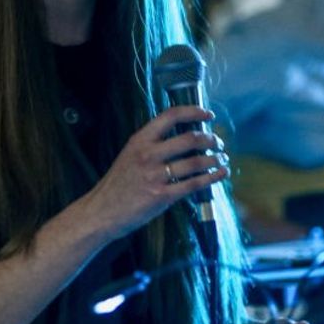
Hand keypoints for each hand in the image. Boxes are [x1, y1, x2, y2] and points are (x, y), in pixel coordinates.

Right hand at [81, 106, 229, 241]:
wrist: (101, 211)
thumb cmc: (118, 184)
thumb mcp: (130, 155)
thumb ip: (152, 144)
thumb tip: (184, 137)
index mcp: (139, 140)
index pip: (171, 116)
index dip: (194, 112)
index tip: (208, 115)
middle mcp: (148, 154)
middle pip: (189, 139)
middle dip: (210, 139)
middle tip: (218, 142)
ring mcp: (155, 176)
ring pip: (196, 162)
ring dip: (215, 159)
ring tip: (222, 159)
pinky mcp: (162, 196)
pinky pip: (194, 184)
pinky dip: (212, 178)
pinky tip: (221, 174)